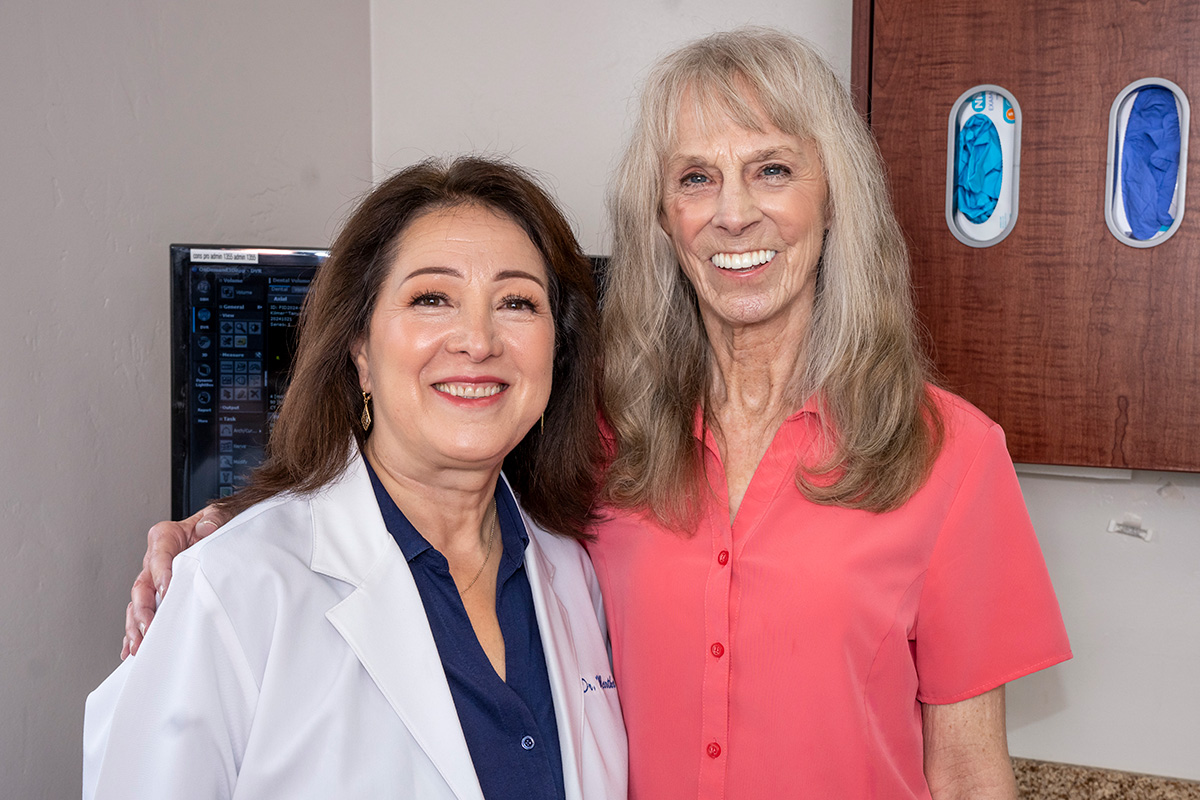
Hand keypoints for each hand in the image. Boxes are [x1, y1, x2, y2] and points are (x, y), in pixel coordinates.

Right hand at [121, 505, 228, 658]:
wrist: (215, 529)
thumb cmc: (213, 524)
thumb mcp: (217, 515)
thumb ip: (213, 520)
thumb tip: (206, 529)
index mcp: (164, 536)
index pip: (158, 558)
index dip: (161, 576)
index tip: (166, 593)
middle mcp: (154, 558)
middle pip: (142, 585)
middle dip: (143, 610)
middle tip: (148, 628)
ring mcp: (152, 577)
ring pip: (138, 603)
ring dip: (136, 625)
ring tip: (137, 645)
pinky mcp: (156, 591)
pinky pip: (141, 611)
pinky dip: (135, 629)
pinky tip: (130, 647)